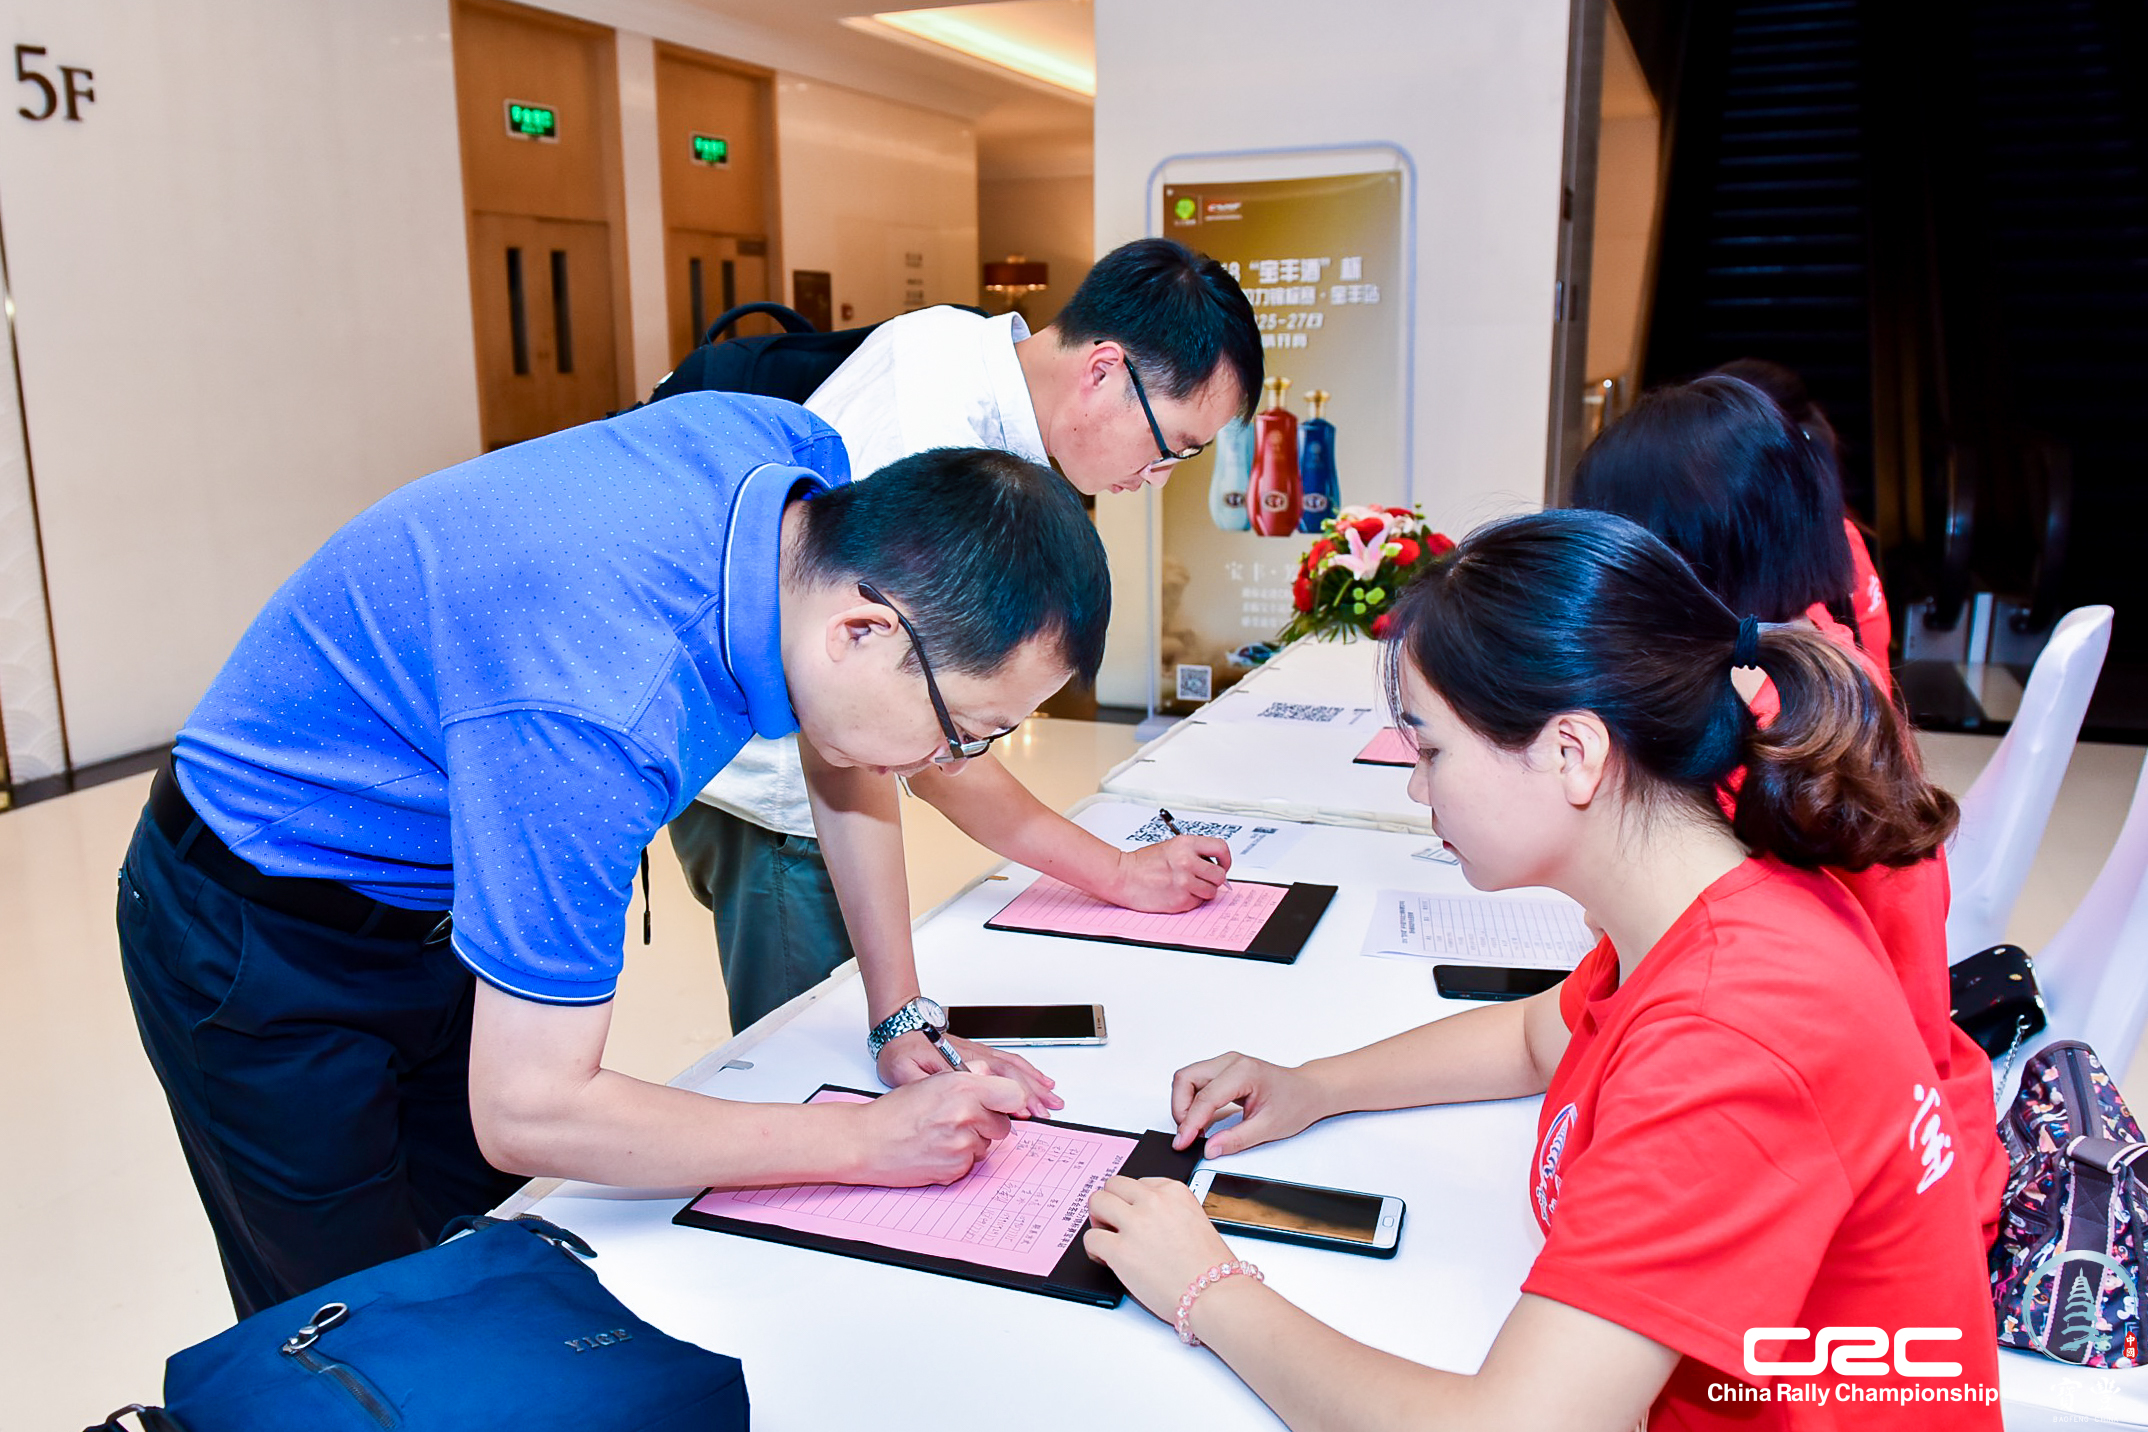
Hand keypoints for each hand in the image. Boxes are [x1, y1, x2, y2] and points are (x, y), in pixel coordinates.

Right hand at [852, 1073, 1029, 1185]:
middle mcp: (965, 1114)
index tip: (1002, 1104)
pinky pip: (970, 1164)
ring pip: (986, 1146)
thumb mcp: (932, 1081)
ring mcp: (961, 1144)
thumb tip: (988, 1072)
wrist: (866, 1142)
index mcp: (962, 1086)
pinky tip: (935, 1149)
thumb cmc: (895, 1112)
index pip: (1014, 1095)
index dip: (1009, 1101)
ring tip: (941, 1134)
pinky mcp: (955, 1169)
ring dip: (971, 1142)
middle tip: (960, 1119)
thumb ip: (968, 1075)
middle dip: (987, 1123)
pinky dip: (957, 1159)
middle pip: (1003, 1125)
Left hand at [876, 1030, 1063, 1115]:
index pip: (992, 1081)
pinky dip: (1028, 1070)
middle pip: (1009, 1074)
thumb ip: (919, 1085)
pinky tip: (1039, 1079)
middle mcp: (973, 1056)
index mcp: (957, 1063)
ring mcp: (978, 1053)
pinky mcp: (979, 1053)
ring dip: (1035, 1082)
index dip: (1012, 1098)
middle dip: (1033, 1093)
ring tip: (1052, 1097)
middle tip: (1049, 1111)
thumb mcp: (901, 1071)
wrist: (900, 1026)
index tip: (1026, 1112)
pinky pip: (1009, 1061)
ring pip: (1013, 1067)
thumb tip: (936, 1099)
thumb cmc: (900, 1049)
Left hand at [1083, 1175, 1238, 1324]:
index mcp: (1174, 1191)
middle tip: (1112, 1221)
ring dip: (1097, 1219)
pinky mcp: (1120, 1251)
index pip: (1139, 1183)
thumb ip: (1168, 1212)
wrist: (1215, 1294)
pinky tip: (1105, 1258)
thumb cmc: (1210, 1268)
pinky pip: (1091, 1238)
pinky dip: (1093, 1248)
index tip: (1133, 1214)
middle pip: (1113, 1185)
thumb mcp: (1195, 1221)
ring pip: (1097, 1202)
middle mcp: (1153, 1202)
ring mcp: (1135, 1224)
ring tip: (1106, 1236)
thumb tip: (1143, 1219)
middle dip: (1110, 1203)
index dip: (1132, 1202)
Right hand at [1108, 837, 1232, 911]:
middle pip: (1220, 875)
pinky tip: (1178, 893)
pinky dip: (1191, 900)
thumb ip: (1194, 853)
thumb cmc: (1143, 863)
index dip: (1226, 859)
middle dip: (1215, 879)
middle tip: (1205, 879)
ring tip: (1188, 886)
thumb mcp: (1171, 846)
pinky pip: (1197, 902)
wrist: (1123, 877)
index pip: (1221, 848)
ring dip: (1203, 891)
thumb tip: (1214, 864)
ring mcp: (1185, 882)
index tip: (1223, 864)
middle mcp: (1187, 862)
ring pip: (1211, 891)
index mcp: (1186, 844)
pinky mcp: (1180, 899)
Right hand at [1171, 1051, 1331, 1154]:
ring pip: (1187, 1079)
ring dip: (1185, 1105)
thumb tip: (1210, 1148)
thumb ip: (1236, 1140)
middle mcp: (1231, 1062)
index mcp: (1244, 1072)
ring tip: (1195, 1128)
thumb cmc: (1296, 1102)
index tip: (1182, 1142)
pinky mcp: (1223, 1071)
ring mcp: (1226, 1064)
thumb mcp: (1268, 1128)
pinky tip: (1202, 1119)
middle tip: (1188, 1134)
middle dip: (1181, 1109)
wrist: (1309, 1091)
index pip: (1205, 1097)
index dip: (1190, 1123)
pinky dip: (1193, 1101)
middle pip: (1186, 1079)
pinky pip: (1196, 1082)